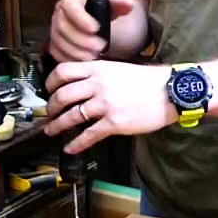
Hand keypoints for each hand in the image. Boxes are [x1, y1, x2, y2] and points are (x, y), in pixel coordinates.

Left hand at [44, 61, 176, 153]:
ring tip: (51, 131)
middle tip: (49, 114)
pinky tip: (70, 148)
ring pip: (71, 116)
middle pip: (62, 95)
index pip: (63, 71)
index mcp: (98, 68)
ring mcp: (105, 104)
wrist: (170, 91)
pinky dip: (76, 143)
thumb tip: (83, 84)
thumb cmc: (149, 81)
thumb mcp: (119, 69)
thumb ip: (99, 74)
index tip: (48, 91)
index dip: (50, 82)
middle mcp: (98, 84)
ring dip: (57, 126)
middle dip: (51, 107)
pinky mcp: (114, 122)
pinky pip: (88, 135)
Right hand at [49, 0, 136, 61]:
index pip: (71, 6)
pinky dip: (69, 58)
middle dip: (81, 39)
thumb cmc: (104, 4)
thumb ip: (120, 1)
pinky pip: (56, 52)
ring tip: (94, 56)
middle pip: (63, 26)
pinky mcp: (55, 41)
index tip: (96, 29)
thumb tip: (128, 5)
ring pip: (58, 41)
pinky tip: (84, 62)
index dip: (81, 19)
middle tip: (100, 47)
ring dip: (76, 51)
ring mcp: (55, 26)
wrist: (96, 12)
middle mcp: (59, 10)